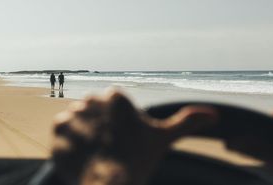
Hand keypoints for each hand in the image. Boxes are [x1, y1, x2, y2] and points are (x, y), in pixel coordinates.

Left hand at [51, 88, 216, 184]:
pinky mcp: (57, 132)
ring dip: (81, 136)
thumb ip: (187, 121)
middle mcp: (91, 100)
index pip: (109, 106)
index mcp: (115, 97)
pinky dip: (66, 145)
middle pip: (91, 113)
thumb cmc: (139, 160)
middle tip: (107, 148)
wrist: (112, 184)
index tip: (119, 140)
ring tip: (93, 154)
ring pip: (76, 123)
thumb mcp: (163, 138)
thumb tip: (214, 114)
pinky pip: (59, 134)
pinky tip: (80, 156)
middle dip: (97, 128)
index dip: (114, 126)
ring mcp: (73, 116)